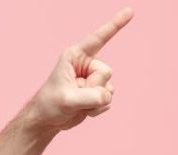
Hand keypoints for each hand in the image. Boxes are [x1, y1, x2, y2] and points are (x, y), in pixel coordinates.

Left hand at [26, 7, 132, 133]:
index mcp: (75, 56)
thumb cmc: (50, 105)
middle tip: (75, 96)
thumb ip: (90, 96)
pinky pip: (108, 100)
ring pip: (109, 89)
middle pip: (106, 72)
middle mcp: (87, 64)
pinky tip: (83, 110)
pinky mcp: (98, 91)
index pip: (98, 38)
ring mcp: (94, 78)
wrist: (47, 120)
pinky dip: (96, 109)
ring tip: (77, 104)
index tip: (130, 11)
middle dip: (93, 88)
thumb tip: (108, 95)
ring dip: (94, 102)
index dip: (115, 25)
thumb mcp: (67, 100)